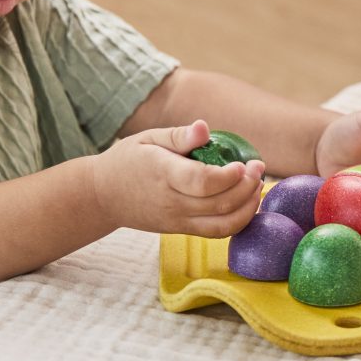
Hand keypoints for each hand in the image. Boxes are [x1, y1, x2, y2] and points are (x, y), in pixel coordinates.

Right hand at [91, 120, 264, 236]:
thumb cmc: (129, 159)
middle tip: (258, 167)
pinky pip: (216, 232)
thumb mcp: (148, 138)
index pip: (201, 182)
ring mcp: (177, 220)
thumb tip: (205, 127)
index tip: (244, 164)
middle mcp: (171, 202)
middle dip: (247, 187)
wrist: (103, 195)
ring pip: (222, 224)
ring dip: (248, 207)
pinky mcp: (180, 230)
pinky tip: (247, 203)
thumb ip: (179, 136)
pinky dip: (239, 221)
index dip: (229, 177)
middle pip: (219, 204)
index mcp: (163, 174)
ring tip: (257, 186)